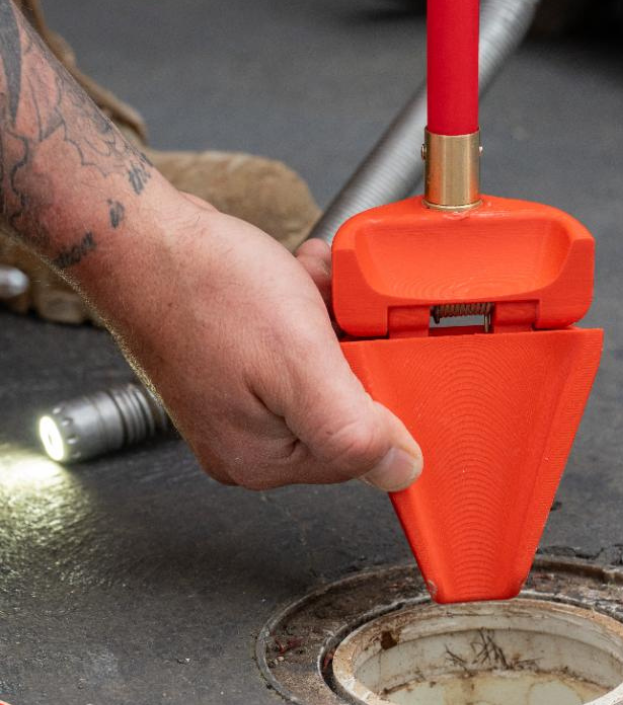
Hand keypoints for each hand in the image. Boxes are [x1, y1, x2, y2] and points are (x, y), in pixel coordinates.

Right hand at [85, 189, 421, 490]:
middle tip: (329, 308)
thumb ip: (353, 428)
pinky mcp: (237, 366)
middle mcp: (249, 441)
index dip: (376, 390)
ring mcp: (241, 404)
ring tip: (305, 286)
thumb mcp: (299, 362)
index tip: (361, 345)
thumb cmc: (204, 290)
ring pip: (327, 368)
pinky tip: (293, 280)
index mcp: (263, 459)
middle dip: (350, 347)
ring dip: (330, 319)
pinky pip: (298, 345)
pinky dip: (307, 306)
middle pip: (346, 406)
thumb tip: (400, 470)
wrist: (140, 234)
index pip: (362, 451)